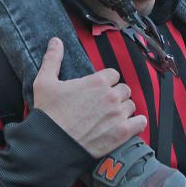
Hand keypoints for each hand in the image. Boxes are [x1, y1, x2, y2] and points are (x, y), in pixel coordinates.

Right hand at [33, 38, 146, 157]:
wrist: (51, 144)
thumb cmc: (49, 114)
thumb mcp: (44, 82)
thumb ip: (53, 59)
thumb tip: (55, 41)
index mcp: (97, 81)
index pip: (113, 74)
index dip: (105, 82)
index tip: (97, 90)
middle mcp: (111, 96)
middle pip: (123, 89)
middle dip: (115, 95)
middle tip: (102, 105)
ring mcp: (118, 114)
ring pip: (131, 105)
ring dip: (123, 109)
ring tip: (110, 117)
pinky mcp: (122, 132)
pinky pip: (140, 123)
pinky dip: (136, 124)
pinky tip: (126, 126)